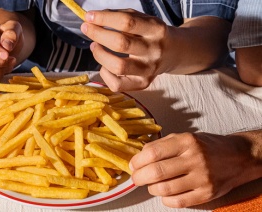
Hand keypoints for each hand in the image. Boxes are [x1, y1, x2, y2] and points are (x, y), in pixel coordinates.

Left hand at [81, 9, 170, 90]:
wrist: (174, 53)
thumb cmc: (151, 33)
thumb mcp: (142, 19)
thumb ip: (120, 16)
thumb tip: (93, 18)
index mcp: (156, 30)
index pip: (127, 22)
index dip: (104, 19)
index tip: (89, 16)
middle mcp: (154, 51)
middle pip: (121, 44)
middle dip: (98, 34)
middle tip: (87, 28)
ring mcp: (149, 70)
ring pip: (118, 66)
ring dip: (99, 55)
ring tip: (94, 46)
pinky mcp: (143, 84)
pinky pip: (117, 84)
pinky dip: (105, 74)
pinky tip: (104, 65)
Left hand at [129, 132, 258, 207]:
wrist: (237, 157)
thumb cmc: (206, 146)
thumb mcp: (185, 137)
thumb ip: (162, 144)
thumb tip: (139, 156)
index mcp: (187, 141)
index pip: (153, 153)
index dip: (137, 161)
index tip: (132, 165)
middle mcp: (195, 159)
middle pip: (157, 172)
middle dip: (139, 177)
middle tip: (136, 178)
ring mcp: (202, 178)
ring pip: (165, 189)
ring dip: (151, 189)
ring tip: (151, 185)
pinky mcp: (207, 194)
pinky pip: (178, 202)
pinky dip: (165, 199)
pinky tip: (164, 194)